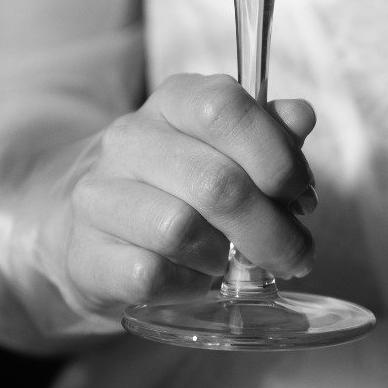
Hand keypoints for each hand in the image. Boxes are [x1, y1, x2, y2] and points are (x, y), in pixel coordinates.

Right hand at [3, 75, 316, 332]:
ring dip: (226, 260)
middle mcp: (129, 139)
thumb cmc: (177, 186)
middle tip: (296, 255)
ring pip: (181, 230)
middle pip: (217, 183)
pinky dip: (188, 286)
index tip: (302, 196)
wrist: (89, 230)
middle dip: (273, 230)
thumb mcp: (224, 149)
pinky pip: (150, 275)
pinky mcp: (84, 254)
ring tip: (234, 265)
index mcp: (173, 101)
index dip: (277, 156)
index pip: (226, 107)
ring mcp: (99, 195)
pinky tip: (195, 281)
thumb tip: (300, 118)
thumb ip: (267, 133)